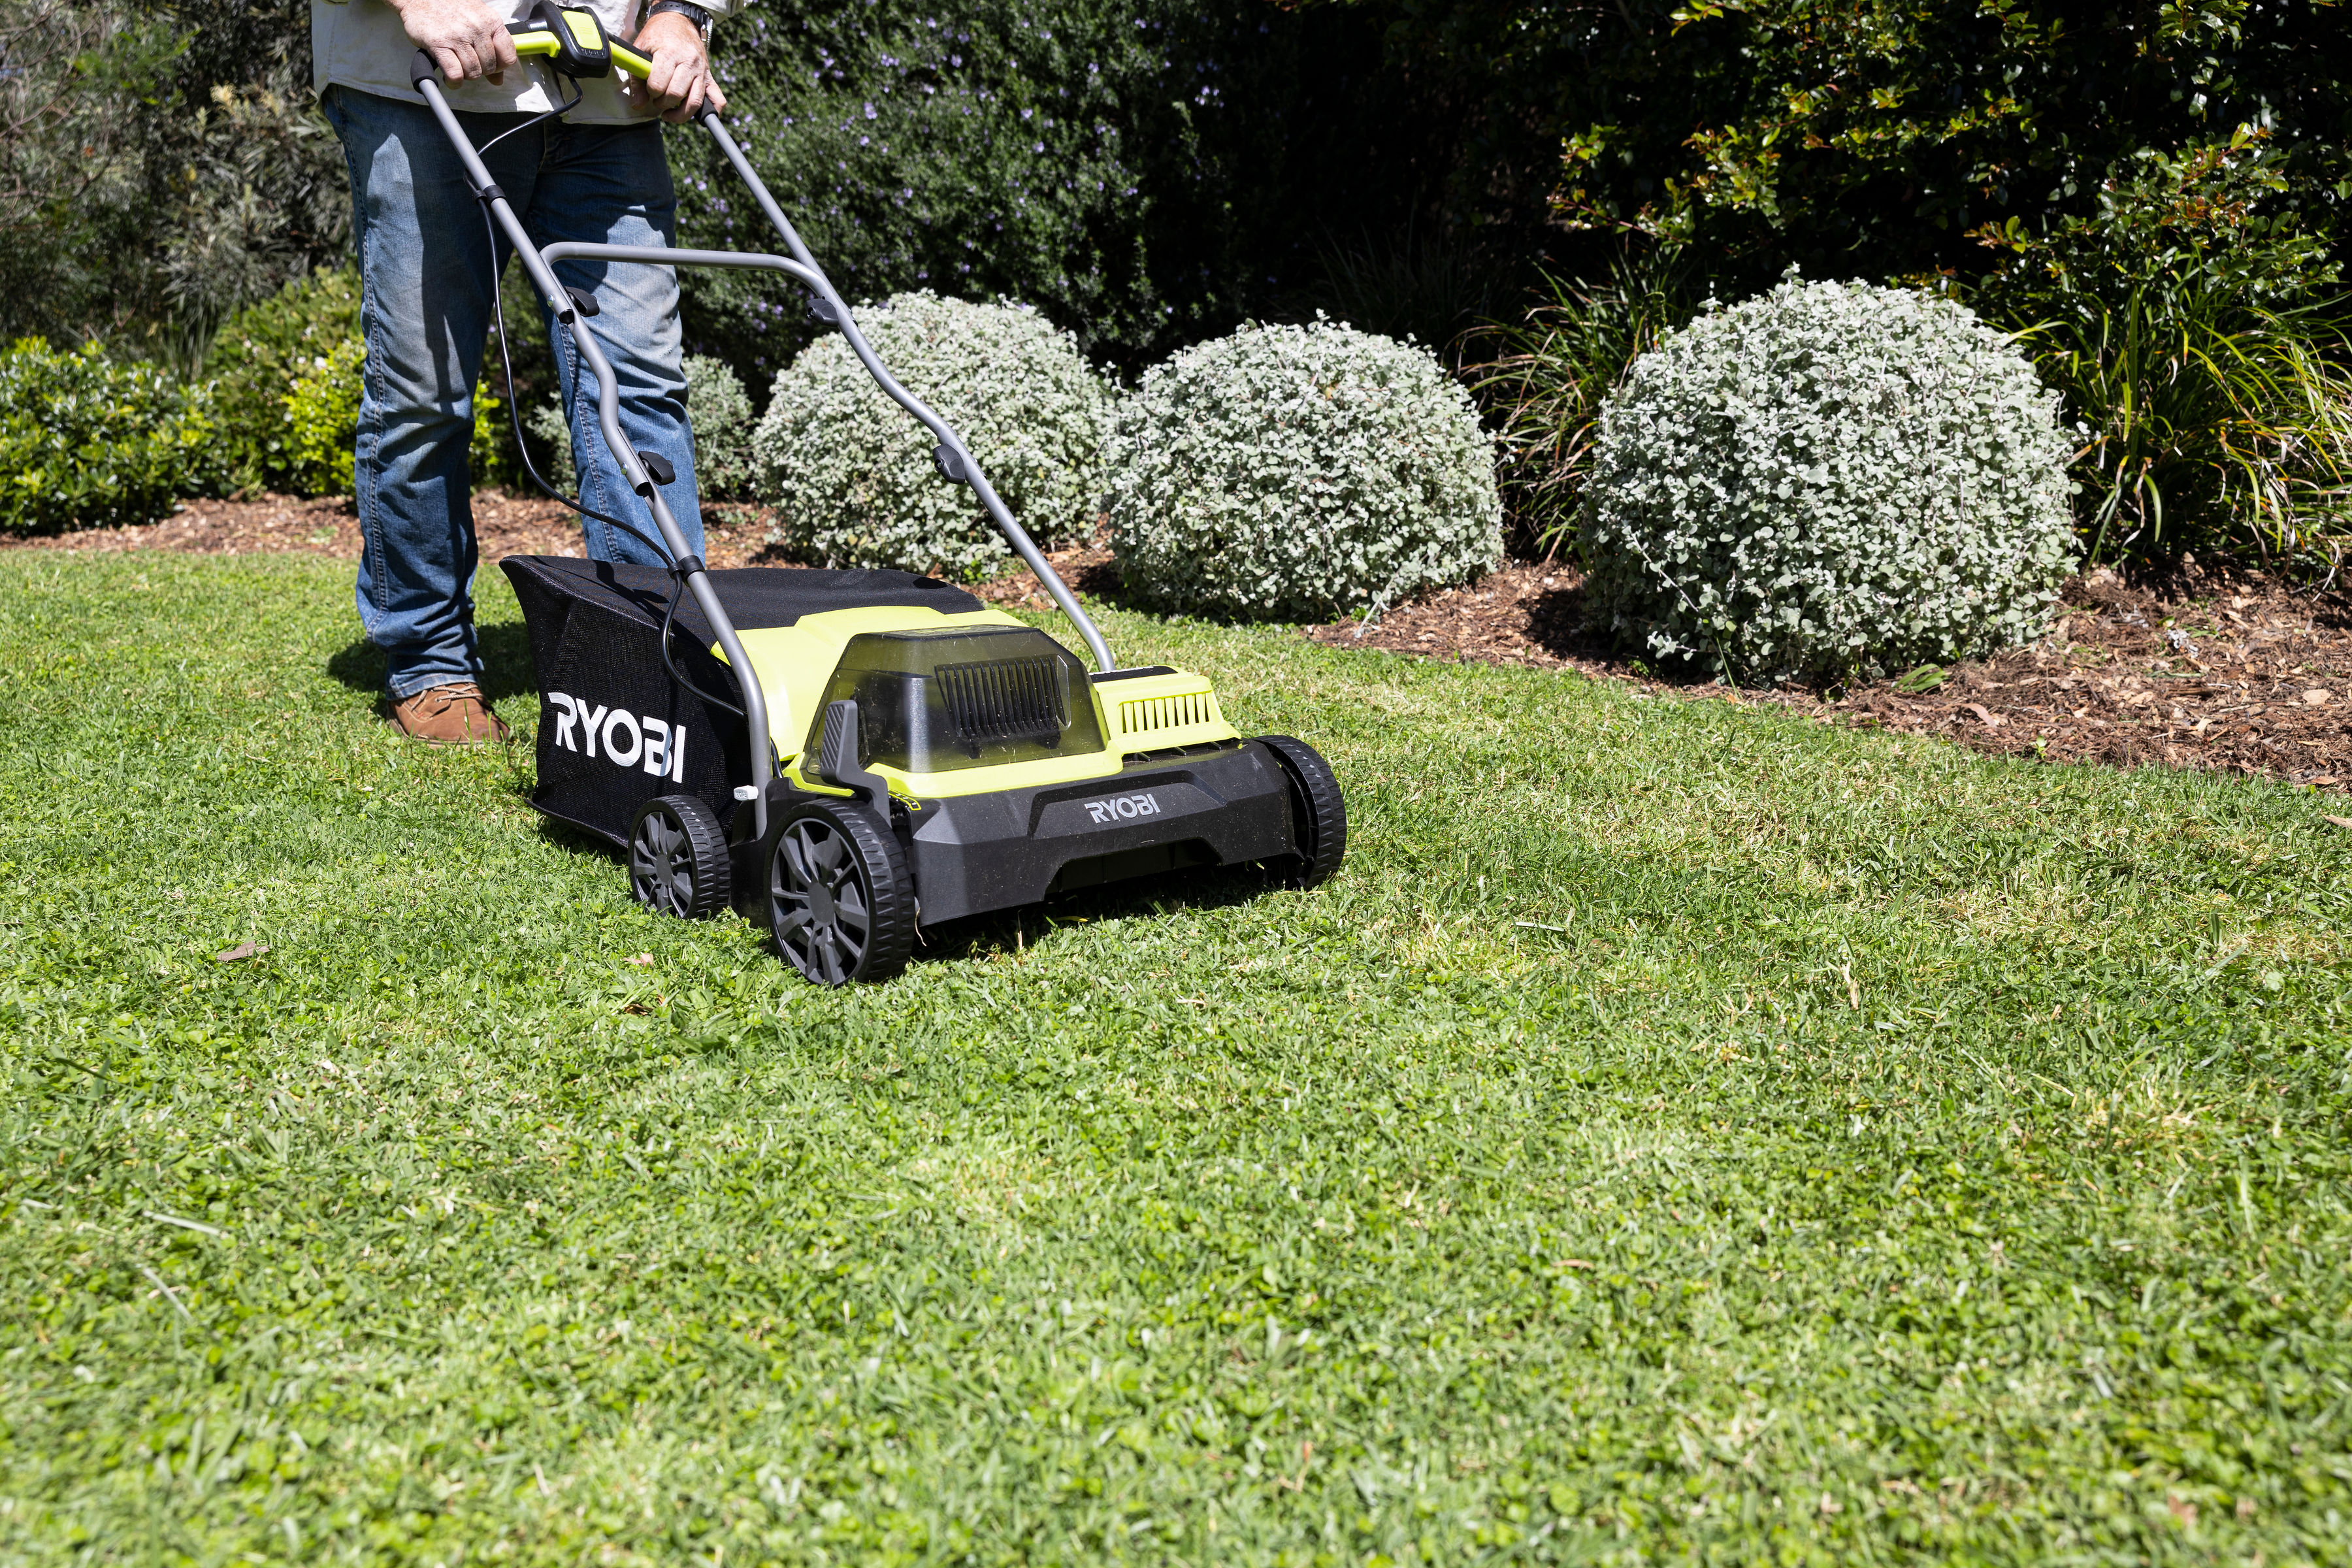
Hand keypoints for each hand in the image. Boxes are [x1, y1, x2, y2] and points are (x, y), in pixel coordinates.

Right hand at [391, 0, 516, 83]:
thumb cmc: (450, 9)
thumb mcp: (477, 21)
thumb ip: (491, 48)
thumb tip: (498, 79)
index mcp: (491, 20)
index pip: (508, 56)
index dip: (500, 66)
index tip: (491, 66)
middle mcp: (477, 28)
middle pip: (490, 67)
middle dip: (480, 70)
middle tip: (468, 63)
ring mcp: (458, 36)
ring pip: (473, 73)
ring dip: (465, 76)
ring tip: (457, 66)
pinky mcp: (439, 44)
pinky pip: (455, 74)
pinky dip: (453, 81)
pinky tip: (449, 78)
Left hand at [633, 10, 726, 121]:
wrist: (678, 22)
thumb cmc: (657, 37)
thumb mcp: (641, 50)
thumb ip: (637, 79)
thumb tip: (637, 104)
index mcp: (670, 53)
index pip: (658, 84)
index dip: (650, 92)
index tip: (649, 89)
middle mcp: (689, 62)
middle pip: (676, 94)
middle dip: (662, 103)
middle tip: (657, 99)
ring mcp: (702, 70)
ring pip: (695, 102)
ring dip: (680, 114)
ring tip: (669, 113)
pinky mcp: (710, 77)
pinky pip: (718, 100)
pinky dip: (712, 112)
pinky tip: (696, 116)